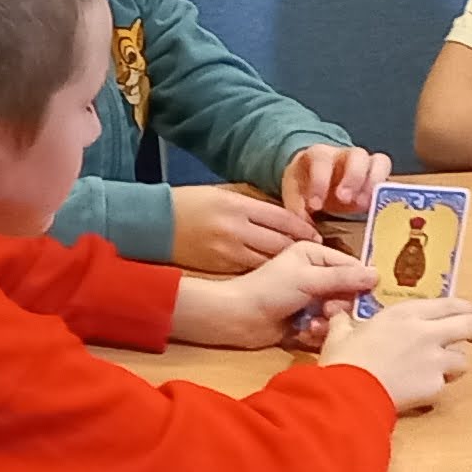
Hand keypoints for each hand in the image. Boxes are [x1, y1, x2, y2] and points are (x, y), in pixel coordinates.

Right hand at [171, 181, 315, 269]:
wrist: (155, 224)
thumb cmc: (187, 204)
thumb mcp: (221, 196)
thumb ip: (250, 207)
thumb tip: (280, 219)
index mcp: (238, 205)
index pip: (283, 218)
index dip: (303, 228)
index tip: (315, 234)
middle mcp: (236, 228)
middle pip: (281, 241)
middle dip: (302, 248)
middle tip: (316, 253)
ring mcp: (228, 249)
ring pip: (270, 260)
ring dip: (288, 264)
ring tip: (301, 267)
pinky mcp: (221, 266)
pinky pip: (253, 270)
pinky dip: (267, 272)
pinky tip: (276, 275)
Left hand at [175, 238, 372, 347]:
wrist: (238, 318)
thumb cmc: (269, 291)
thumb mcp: (308, 279)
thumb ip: (343, 277)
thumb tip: (377, 275)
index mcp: (314, 254)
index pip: (352, 265)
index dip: (363, 282)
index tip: (371, 297)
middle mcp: (315, 273)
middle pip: (349, 292)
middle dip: (342, 305)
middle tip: (330, 311)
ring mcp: (311, 298)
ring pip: (339, 313)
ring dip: (329, 322)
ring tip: (314, 324)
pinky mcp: (306, 320)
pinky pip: (326, 328)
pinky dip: (318, 332)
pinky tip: (305, 333)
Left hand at [281, 143, 383, 223]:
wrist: (314, 179)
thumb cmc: (305, 187)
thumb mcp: (294, 197)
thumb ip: (298, 213)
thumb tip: (308, 234)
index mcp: (319, 155)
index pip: (321, 160)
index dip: (319, 182)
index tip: (315, 205)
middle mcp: (345, 154)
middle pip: (357, 155)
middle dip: (353, 178)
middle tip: (344, 200)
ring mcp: (365, 163)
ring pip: (379, 161)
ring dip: (373, 184)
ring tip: (364, 206)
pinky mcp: (378, 175)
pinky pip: (389, 175)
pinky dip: (385, 190)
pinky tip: (376, 208)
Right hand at [320, 294, 471, 411]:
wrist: (350, 393)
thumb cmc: (344, 360)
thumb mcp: (340, 334)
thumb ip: (343, 322)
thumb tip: (336, 315)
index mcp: (404, 314)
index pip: (449, 304)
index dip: (465, 307)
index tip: (471, 311)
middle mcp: (426, 333)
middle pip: (469, 326)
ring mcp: (434, 361)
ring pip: (463, 359)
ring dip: (455, 363)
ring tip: (442, 368)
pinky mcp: (435, 386)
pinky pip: (445, 383)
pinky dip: (437, 385)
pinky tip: (422, 387)